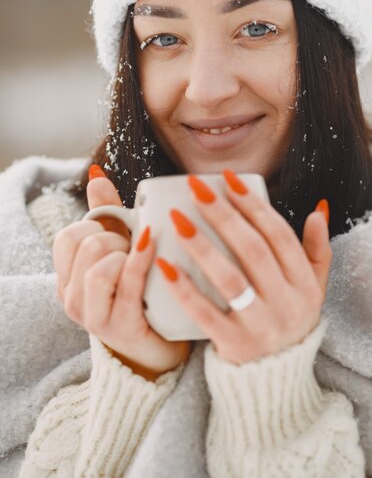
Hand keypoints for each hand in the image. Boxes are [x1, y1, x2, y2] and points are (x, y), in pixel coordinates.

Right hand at [52, 164, 190, 378]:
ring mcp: (93, 317)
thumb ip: (104, 214)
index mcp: (68, 278)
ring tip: (143, 257)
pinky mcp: (121, 327)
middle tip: (135, 247)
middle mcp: (71, 299)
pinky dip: (140, 259)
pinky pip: (127, 284)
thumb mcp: (117, 249)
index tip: (118, 233)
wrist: (157, 345)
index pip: (68, 237)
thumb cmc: (137, 289)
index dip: (97, 226)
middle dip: (116, 238)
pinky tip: (152, 242)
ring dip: (126, 253)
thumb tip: (96, 172)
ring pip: (99, 267)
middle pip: (87, 247)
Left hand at [155, 170, 330, 364]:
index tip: (228, 180)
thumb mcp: (313, 288)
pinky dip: (185, 289)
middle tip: (196, 188)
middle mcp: (287, 303)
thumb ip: (317, 249)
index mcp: (304, 283)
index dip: (253, 205)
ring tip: (177, 219)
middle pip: (252, 250)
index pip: (279, 235)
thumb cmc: (289, 321)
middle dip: (223, 215)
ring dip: (202, 246)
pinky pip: (206, 314)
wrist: (276, 382)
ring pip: (230, 279)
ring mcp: (261, 326)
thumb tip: (318, 209)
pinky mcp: (235, 345)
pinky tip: (164, 265)